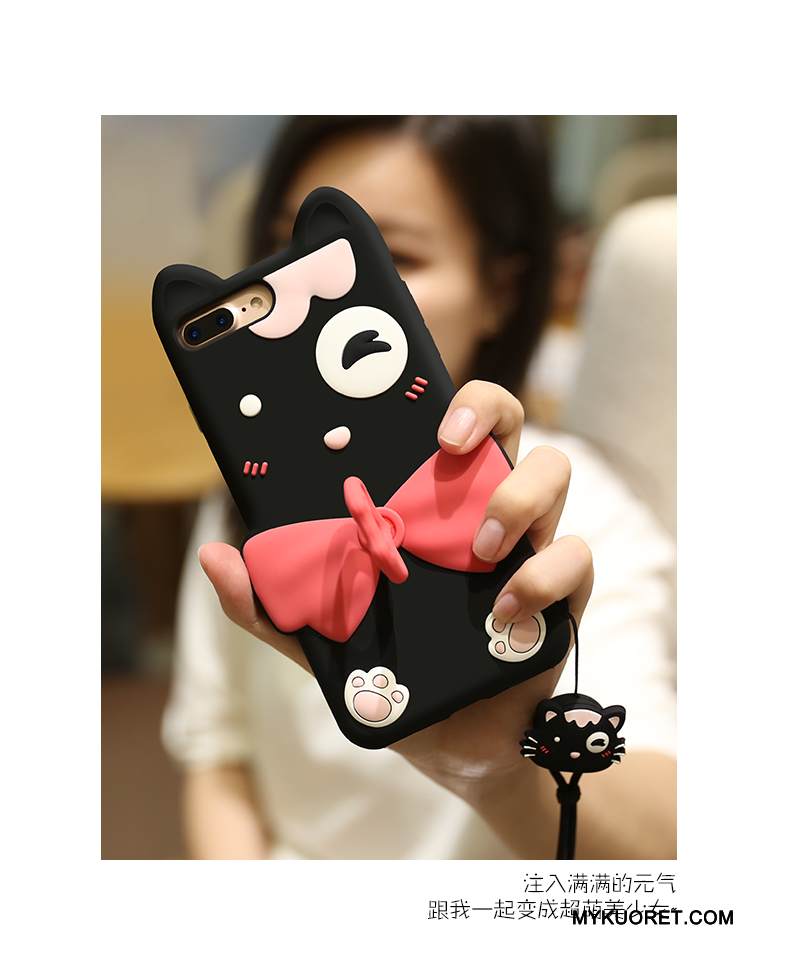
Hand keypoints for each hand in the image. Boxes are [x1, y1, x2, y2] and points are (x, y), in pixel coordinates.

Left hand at [197, 380, 592, 800]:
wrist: (455, 746)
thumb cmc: (392, 679)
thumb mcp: (321, 641)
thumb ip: (270, 604)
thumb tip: (216, 555)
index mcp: (429, 508)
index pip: (445, 426)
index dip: (444, 396)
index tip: (418, 411)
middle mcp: (481, 511)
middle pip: (509, 424)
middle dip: (489, 411)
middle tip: (449, 443)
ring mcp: (527, 546)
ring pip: (552, 474)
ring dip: (515, 500)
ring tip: (475, 550)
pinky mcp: (562, 594)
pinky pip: (576, 556)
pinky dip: (543, 575)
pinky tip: (503, 609)